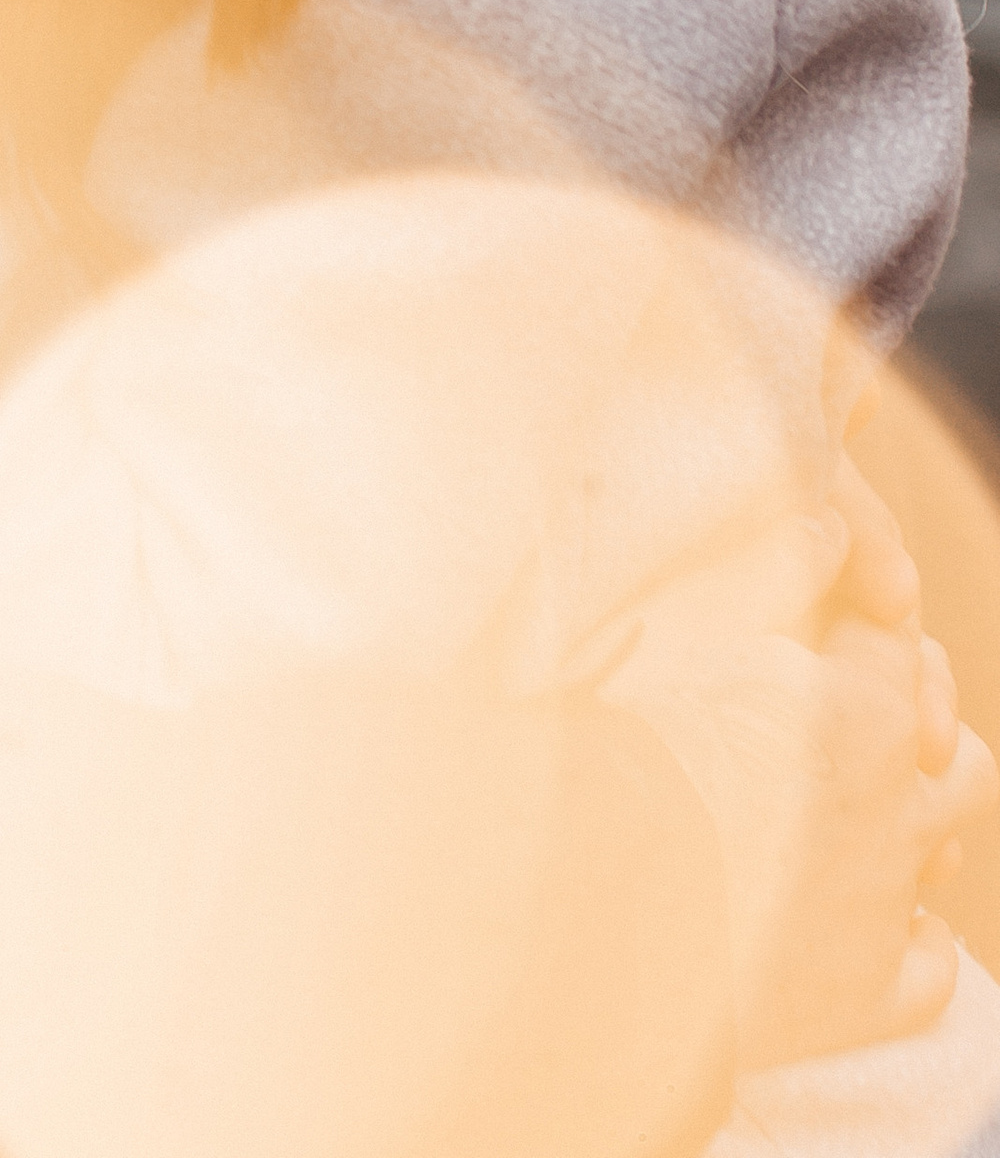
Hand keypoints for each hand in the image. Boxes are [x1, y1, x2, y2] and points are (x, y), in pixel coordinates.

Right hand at [603, 503, 996, 1071]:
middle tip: (828, 717)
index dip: (863, 617)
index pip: (898, 637)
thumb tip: (826, 524)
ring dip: (915, 819)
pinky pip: (931, 963)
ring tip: (847, 813)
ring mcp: (887, 908)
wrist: (573, 931)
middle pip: (950, 742)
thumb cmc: (596, 769)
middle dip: (903, 721)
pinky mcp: (868, 998)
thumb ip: (761, 575)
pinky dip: (903, 935)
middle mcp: (891, 806)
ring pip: (950, 846)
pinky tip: (845, 915)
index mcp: (850, 709)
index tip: (819, 611)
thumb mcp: (664, 638)